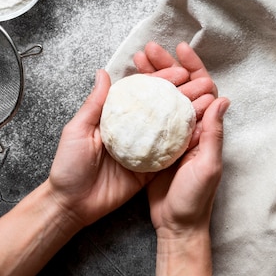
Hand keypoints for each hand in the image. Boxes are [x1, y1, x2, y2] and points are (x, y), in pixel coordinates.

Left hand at [48, 42, 220, 229]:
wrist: (72, 204)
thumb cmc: (68, 166)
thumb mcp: (78, 130)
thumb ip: (95, 103)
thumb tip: (104, 73)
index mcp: (116, 118)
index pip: (142, 94)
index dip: (161, 81)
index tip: (180, 72)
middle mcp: (132, 132)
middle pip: (160, 109)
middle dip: (182, 95)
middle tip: (201, 85)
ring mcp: (143, 152)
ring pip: (169, 131)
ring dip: (188, 116)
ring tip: (206, 102)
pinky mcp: (149, 171)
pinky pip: (170, 157)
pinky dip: (185, 145)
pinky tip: (199, 131)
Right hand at [137, 43, 229, 235]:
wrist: (176, 225)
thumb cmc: (195, 199)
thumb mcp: (207, 166)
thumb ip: (213, 133)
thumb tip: (222, 99)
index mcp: (206, 130)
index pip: (202, 90)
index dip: (193, 68)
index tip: (180, 50)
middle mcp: (190, 129)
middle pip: (179, 89)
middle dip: (166, 66)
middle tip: (149, 49)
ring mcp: (171, 137)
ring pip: (162, 99)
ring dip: (151, 78)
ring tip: (136, 61)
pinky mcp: (154, 146)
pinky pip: (148, 116)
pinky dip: (140, 100)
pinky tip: (127, 88)